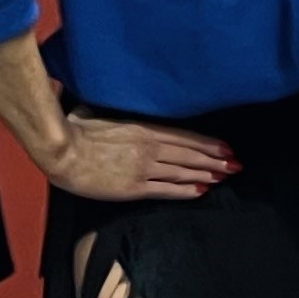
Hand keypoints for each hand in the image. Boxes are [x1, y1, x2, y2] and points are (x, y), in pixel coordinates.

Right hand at [44, 110, 235, 204]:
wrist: (62, 152)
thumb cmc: (76, 129)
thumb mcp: (104, 113)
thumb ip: (118, 114)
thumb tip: (117, 107)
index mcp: (144, 127)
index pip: (185, 136)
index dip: (208, 143)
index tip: (226, 147)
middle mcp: (150, 147)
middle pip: (190, 154)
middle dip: (216, 160)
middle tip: (236, 165)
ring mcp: (144, 168)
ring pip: (184, 171)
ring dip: (207, 174)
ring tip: (225, 176)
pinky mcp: (134, 188)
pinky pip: (167, 189)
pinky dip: (186, 190)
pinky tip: (201, 190)